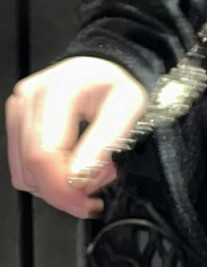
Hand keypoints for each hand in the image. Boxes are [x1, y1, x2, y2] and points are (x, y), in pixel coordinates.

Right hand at [5, 57, 148, 218]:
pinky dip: (49, 177)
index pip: (43, 154)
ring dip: (57, 186)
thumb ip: (104, 143)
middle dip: (64, 191)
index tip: (86, 202)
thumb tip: (79, 178)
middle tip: (96, 189)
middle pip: (30, 167)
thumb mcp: (128, 107)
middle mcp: (30, 99)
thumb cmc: (119, 81)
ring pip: (24, 173)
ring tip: (90, 172)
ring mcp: (20, 110)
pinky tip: (74, 168)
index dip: (62, 188)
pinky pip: (25, 165)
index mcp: (57, 90)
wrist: (108, 65)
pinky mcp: (19, 122)